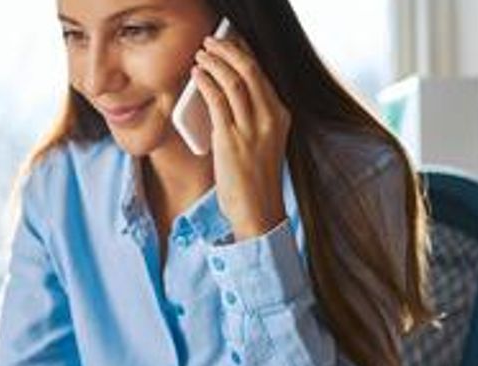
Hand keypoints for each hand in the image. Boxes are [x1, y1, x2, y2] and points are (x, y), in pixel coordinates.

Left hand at [192, 35, 292, 240]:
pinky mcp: (231, 139)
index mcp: (280, 117)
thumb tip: (224, 95)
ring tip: (201, 54)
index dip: (243, 53)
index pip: (262, 74)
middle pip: (250, 70)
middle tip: (211, 42)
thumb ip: (251, 119)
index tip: (229, 43)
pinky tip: (197, 75)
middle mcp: (270, 118)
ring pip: (233, 81)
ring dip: (215, 62)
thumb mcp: (262, 143)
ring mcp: (252, 128)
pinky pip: (218, 101)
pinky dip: (206, 82)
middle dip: (228, 50)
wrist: (257, 211)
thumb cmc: (255, 180)